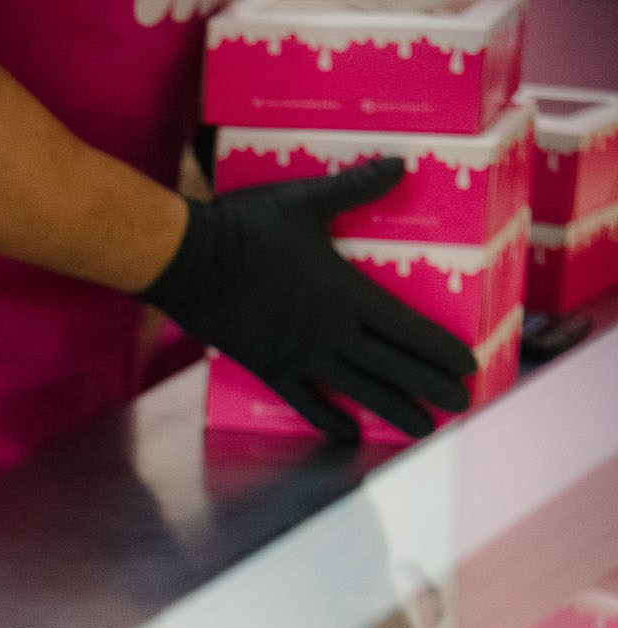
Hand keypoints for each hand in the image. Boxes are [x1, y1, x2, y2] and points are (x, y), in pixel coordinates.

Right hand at [142, 158, 477, 442]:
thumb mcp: (304, 200)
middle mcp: (330, 332)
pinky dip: (327, 421)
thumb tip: (400, 163)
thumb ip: (355, 187)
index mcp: (346, 294)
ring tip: (424, 428)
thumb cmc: (245, 228)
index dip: (440, 349)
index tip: (467, 365)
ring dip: (394, 410)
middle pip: (393, 366)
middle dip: (431, 386)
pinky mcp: (269, 367)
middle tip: (461, 404)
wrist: (186, 260)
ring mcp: (300, 355)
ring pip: (359, 390)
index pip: (408, 329)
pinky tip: (347, 438)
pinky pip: (304, 402)